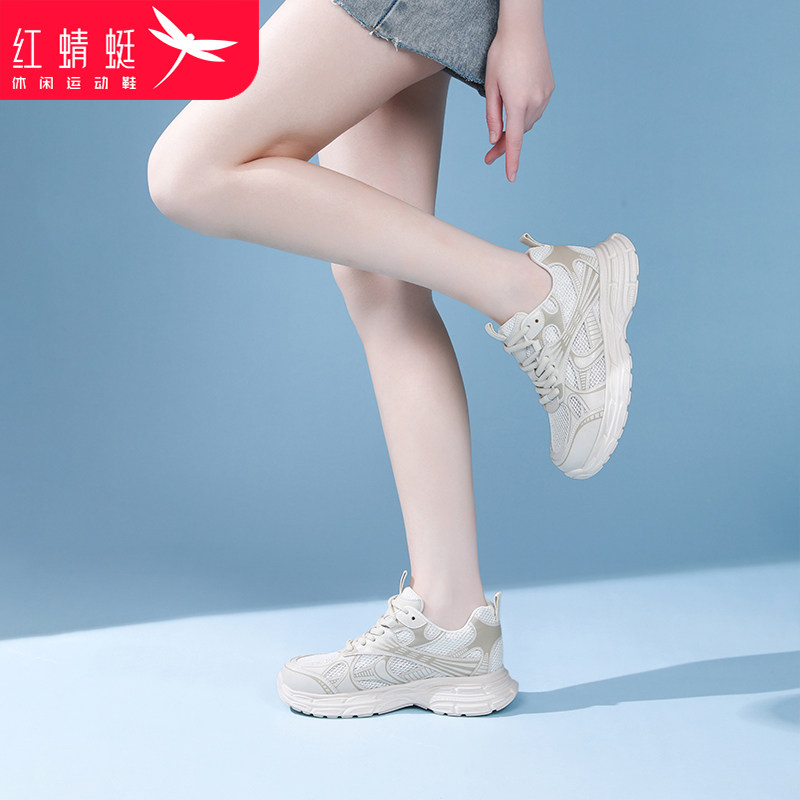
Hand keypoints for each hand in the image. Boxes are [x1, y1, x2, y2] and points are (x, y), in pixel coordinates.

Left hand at [484, 22, 554, 181]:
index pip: (514, 141)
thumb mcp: (490, 86)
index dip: (511, 161)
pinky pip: (536, 109)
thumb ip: (492, 115)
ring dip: (515, 129)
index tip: (510, 178)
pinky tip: (516, 107)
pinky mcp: (549, 87)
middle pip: (519, 133)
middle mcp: (535, 101)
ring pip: (528, 122)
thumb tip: (494, 138)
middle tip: (488, 156)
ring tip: (500, 130)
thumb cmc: (502, 53)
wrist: (523, 27)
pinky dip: (525, 114)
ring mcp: (545, 94)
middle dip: (504, 145)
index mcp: (518, 103)